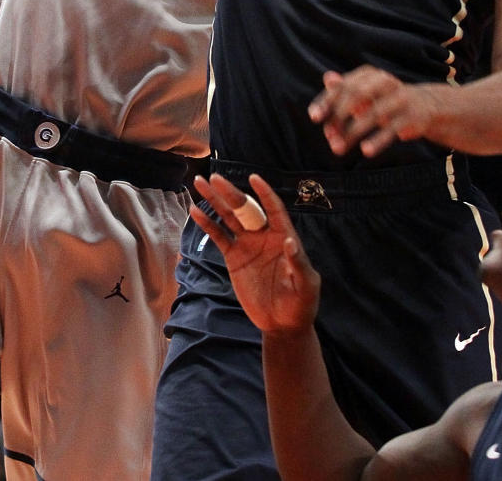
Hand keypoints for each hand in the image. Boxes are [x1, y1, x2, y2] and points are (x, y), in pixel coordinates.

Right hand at [191, 173, 319, 335]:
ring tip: (200, 183)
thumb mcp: (306, 286)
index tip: (254, 177)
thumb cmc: (300, 304)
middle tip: (215, 178)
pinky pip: (219, 236)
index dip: (265, 193)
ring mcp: (247, 244)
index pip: (274, 209)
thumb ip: (299, 264)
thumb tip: (290, 241)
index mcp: (283, 236)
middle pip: (246, 208)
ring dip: (215, 200)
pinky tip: (195, 211)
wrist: (281, 323)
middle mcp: (264, 235)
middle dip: (230, 193)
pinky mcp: (234, 257)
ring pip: (229, 217)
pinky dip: (207, 224)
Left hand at [308, 67, 439, 156]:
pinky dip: (378, 140)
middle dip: (339, 116)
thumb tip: (327, 78)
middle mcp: (384, 81)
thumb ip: (344, 89)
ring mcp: (400, 98)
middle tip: (328, 137)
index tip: (313, 117)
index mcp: (369, 75)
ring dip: (353, 132)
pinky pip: (392, 128)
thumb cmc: (384, 100)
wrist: (426, 106)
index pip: (344, 85)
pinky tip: (365, 151)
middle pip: (357, 95)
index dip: (327, 101)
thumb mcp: (364, 94)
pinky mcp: (412, 116)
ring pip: (373, 113)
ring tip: (338, 148)